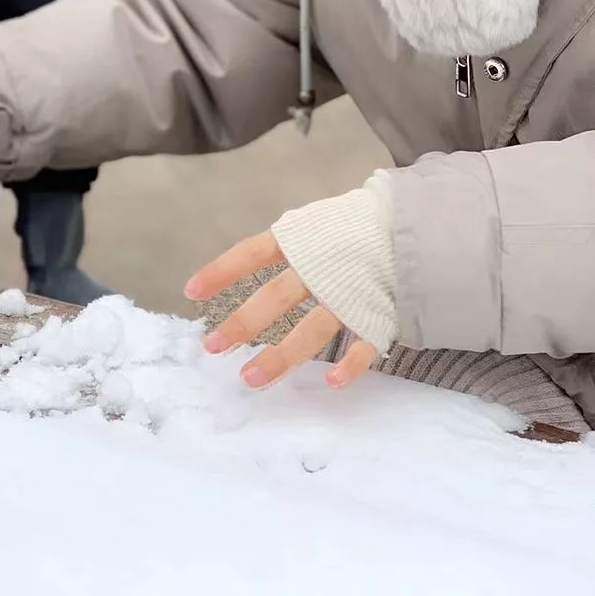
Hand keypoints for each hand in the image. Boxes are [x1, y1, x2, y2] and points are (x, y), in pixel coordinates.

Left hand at [185, 231, 377, 391]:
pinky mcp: (379, 314)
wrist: (415, 221)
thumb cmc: (355, 224)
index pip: (252, 252)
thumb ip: (289, 244)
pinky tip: (330, 383)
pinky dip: (350, 365)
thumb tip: (248, 263)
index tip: (191, 292)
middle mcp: (321, 267)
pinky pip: (364, 345)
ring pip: (313, 330)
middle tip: (213, 347)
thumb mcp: (315, 223)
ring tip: (252, 379)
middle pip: (276, 298)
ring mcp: (350, 294)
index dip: (221, 270)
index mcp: (301, 238)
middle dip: (243, 324)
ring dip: (282, 357)